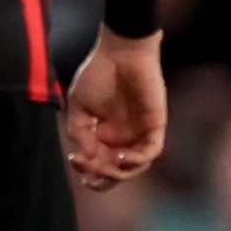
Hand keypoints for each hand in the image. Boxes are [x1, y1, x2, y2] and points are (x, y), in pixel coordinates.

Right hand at [62, 29, 167, 190]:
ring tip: (105, 165)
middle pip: (117, 171)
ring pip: (135, 167)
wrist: (121, 52)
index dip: (89, 171)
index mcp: (104, 133)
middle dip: (103, 178)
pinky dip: (138, 160)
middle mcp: (123, 137)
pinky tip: (122, 157)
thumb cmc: (97, 74)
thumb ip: (80, 132)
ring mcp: (140, 132)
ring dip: (120, 173)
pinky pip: (151, 152)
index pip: (99, 163)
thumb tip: (85, 157)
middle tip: (90, 173)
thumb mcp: (79, 106)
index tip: (76, 162)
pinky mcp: (155, 126)